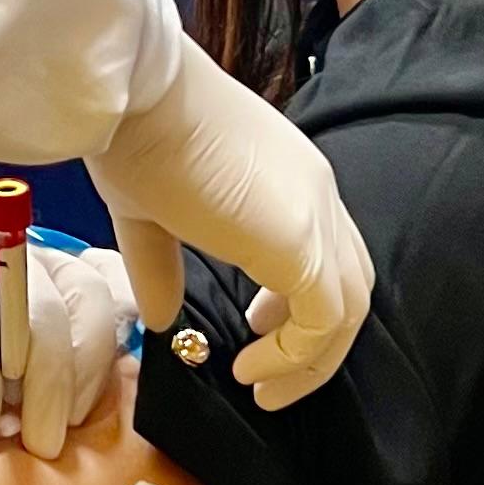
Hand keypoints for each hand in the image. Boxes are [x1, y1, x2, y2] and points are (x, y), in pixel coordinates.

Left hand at [0, 183, 140, 459]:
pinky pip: (113, 307)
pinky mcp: (74, 275)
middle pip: (47, 319)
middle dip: (45, 398)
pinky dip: (108, 357)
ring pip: (92, 310)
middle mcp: (6, 249)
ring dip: (82, 380)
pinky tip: (81, 400)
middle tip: (32, 450)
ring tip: (52, 427)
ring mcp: (47, 257)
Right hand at [85, 44, 370, 407]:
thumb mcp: (146, 212)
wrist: (137, 97)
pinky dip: (299, 356)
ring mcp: (315, 217)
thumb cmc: (133, 135)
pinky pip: (326, 319)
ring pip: (349, 306)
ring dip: (312, 359)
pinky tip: (254, 370)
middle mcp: (315, 193)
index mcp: (285, 175)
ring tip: (264, 387)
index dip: (297, 296)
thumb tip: (161, 319)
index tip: (256, 323)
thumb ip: (160, 265)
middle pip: (349, 280)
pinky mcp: (303, 245)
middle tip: (266, 366)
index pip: (323, 245)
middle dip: (314, 334)